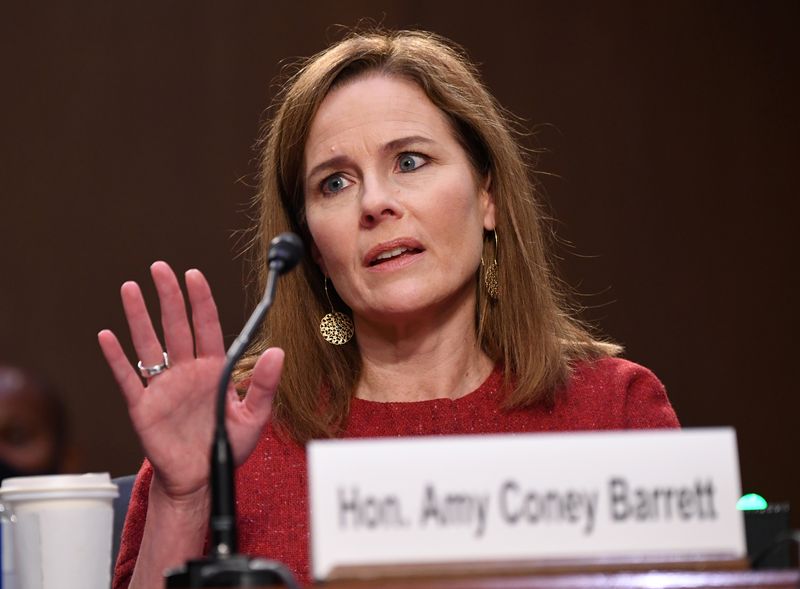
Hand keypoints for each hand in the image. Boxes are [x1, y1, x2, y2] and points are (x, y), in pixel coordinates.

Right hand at [98, 261, 282, 501]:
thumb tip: (278, 352)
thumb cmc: (225, 446)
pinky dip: (117, 358)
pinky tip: (107, 336)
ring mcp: (162, 386)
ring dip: (139, 317)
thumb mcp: (253, 417)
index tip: (194, 275)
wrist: (199, 479)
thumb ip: (264, 385)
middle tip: (160, 268)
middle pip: (175, 326)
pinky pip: (128, 378)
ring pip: (148, 344)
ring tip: (130, 288)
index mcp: (212, 369)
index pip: (206, 326)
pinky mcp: (143, 406)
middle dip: (168, 296)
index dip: (200, 300)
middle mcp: (186, 371)